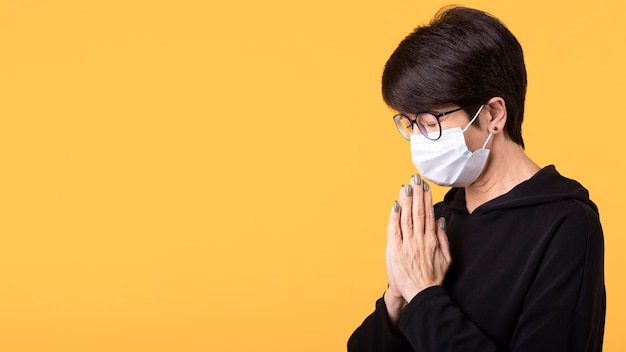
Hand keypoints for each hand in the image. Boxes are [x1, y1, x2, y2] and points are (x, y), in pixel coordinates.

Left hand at [386, 174, 451, 302]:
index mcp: (431, 240)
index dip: (426, 198)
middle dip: (416, 193)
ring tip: (405, 186)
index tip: (424, 185)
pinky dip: (395, 216)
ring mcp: (407, 244)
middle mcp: (419, 239)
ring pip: (406, 217)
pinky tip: (395, 205)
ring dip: (406, 200)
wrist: (422, 295)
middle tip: (414, 178)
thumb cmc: (433, 278)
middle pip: (417, 211)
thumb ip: (443, 238)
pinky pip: (395, 229)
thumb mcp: (446, 258)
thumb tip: (440, 220)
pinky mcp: (396, 250)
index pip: (428, 214)